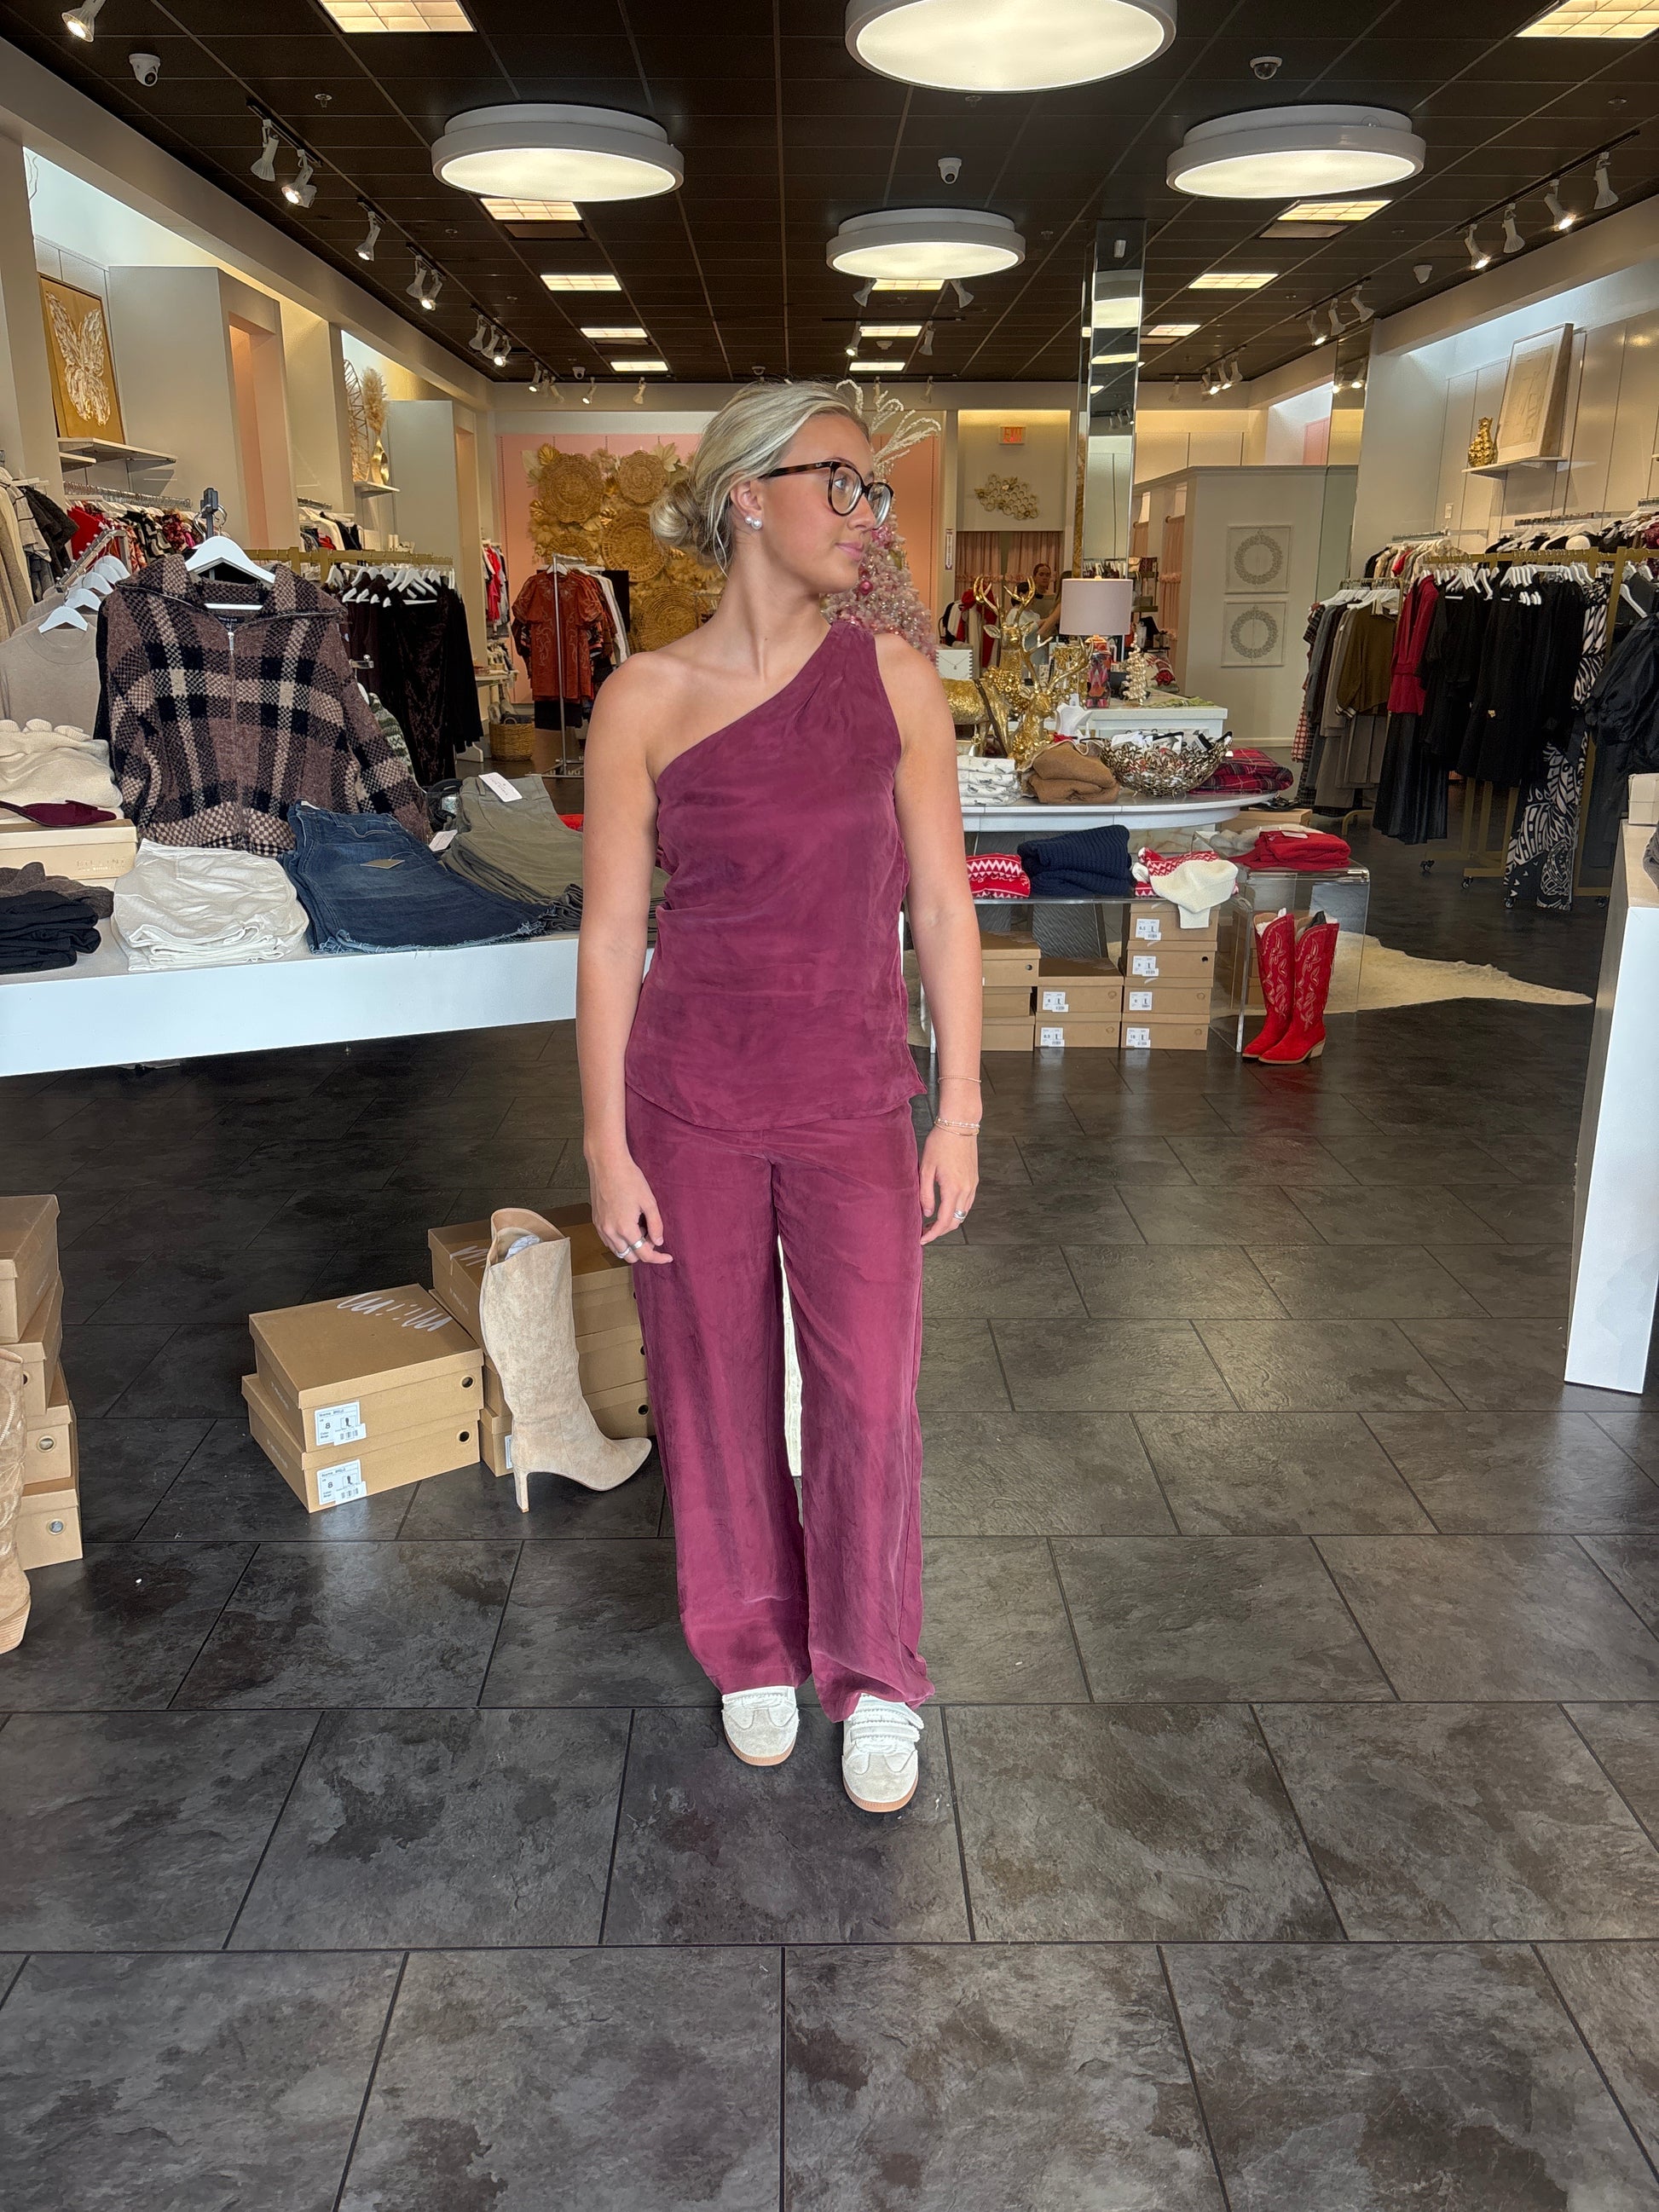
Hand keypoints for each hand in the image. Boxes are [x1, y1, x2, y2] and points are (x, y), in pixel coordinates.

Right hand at [588, 1149, 672, 1265]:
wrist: (607, 1164)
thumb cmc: (629, 1179)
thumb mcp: (649, 1202)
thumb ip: (656, 1225)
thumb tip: (658, 1242)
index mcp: (625, 1228)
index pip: (644, 1255)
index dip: (658, 1258)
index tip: (668, 1256)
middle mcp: (610, 1232)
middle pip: (629, 1257)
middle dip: (643, 1251)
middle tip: (651, 1235)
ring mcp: (601, 1227)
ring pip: (617, 1251)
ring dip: (630, 1246)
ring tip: (639, 1228)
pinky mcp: (595, 1221)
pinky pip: (608, 1241)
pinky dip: (619, 1240)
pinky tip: (627, 1225)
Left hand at [919, 1127, 976, 1245]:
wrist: (959, 1125)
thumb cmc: (940, 1143)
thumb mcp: (926, 1168)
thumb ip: (926, 1193)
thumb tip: (927, 1213)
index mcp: (953, 1188)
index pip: (943, 1221)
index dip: (933, 1234)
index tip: (922, 1239)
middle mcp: (966, 1190)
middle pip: (956, 1221)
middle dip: (941, 1231)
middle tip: (926, 1231)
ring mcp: (973, 1185)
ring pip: (963, 1213)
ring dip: (949, 1221)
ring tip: (933, 1222)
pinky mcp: (974, 1180)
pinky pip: (967, 1203)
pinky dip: (957, 1210)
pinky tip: (945, 1207)